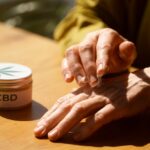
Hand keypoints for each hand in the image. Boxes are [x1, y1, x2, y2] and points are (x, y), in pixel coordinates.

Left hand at [34, 68, 149, 140]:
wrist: (142, 82)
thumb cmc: (118, 88)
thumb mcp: (99, 92)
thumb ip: (86, 98)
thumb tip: (71, 108)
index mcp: (87, 90)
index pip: (64, 101)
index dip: (51, 112)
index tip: (40, 124)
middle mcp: (92, 93)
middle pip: (68, 105)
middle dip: (52, 119)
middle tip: (39, 132)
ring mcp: (104, 99)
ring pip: (80, 110)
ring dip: (65, 123)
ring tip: (53, 136)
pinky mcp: (117, 106)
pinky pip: (100, 117)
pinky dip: (89, 127)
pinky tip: (79, 137)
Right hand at [61, 28, 136, 86]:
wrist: (109, 59)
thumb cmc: (119, 58)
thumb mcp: (127, 56)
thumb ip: (128, 52)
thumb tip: (126, 46)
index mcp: (106, 35)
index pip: (103, 46)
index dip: (102, 59)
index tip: (101, 73)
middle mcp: (90, 38)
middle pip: (85, 49)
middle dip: (88, 67)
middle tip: (93, 83)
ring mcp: (79, 46)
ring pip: (72, 53)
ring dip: (76, 69)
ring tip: (82, 83)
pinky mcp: (72, 56)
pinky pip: (65, 60)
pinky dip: (66, 70)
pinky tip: (68, 80)